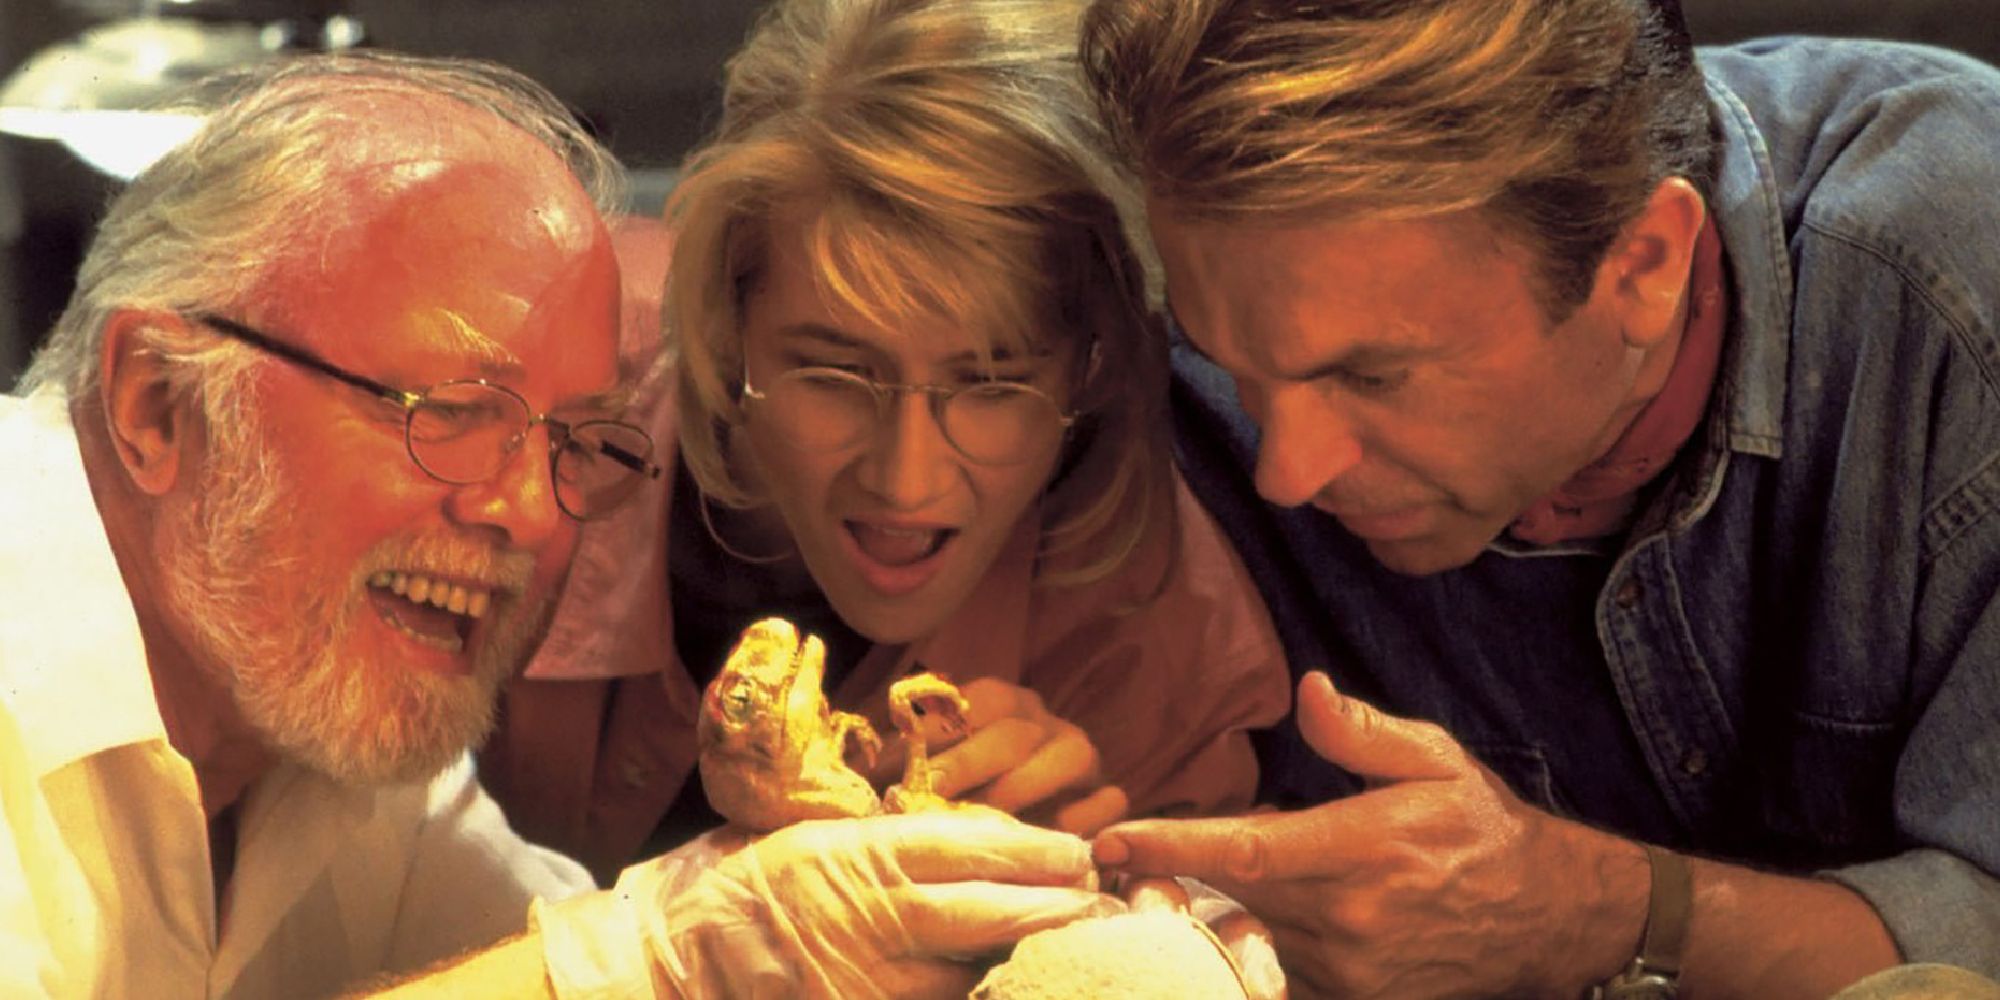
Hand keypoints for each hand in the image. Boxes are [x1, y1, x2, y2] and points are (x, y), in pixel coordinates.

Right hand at [543, 811, 1122, 998]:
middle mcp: (870, 919)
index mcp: (858, 854)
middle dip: (1055, 908)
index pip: (970, 847)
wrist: (663, 959)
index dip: (1034, 852)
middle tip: (1103, 901)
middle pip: (990, 914)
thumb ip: (881, 842)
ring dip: (1023, 960)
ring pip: (972, 974)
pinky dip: (972, 995)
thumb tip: (970, 840)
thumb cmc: (734, 886)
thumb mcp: (810, 837)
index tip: (1079, 849)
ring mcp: (867, 983)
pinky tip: (1011, 987)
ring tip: (1076, 946)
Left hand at [874, 677, 1129, 835]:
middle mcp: (1043, 721)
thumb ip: (893, 755)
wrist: (1017, 824)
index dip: (939, 730)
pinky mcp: (1106, 794)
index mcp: (999, 702)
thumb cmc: (953, 796)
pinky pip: (1111, 798)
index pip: (973, 701)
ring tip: (989, 819)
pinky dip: (1088, 816)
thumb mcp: (919, 766)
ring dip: (1027, 787)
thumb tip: (844, 755)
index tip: (900, 767)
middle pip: (1015, 731)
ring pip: (1071, 755)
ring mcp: (1080, 756)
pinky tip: (1052, 837)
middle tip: (931, 796)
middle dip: (970, 764)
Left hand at [1091, 672, 1642, 998]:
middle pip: (1228, 901)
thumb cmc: (1481, 828)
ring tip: (1204, 887)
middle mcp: (1349, 917)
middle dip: (1172, 882)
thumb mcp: (1435, 760)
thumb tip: (1308, 690)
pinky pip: (1279, 978)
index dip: (1170, 849)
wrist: (1547, 916)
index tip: (1110, 841)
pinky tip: (1249, 928)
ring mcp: (1350, 970)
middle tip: (1128, 863)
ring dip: (1220, 914)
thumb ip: (1362, 732)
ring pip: (1249, 940)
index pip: (1243, 852)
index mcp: (1360, 848)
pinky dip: (1254, 951)